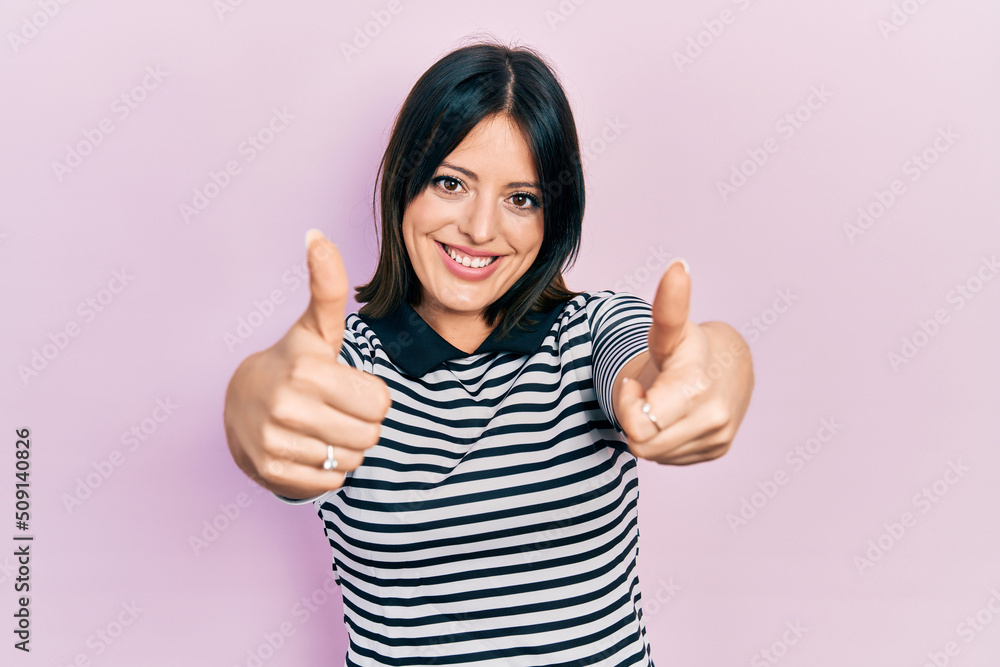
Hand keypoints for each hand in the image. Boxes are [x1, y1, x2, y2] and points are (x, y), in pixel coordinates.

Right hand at [222, 229, 390, 498]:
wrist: (241, 405)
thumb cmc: (294, 363)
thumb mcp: (315, 327)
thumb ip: (326, 285)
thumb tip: (317, 234)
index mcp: (306, 370)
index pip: (380, 404)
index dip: (371, 397)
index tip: (346, 386)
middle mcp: (287, 407)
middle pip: (370, 435)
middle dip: (361, 424)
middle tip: (335, 409)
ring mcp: (275, 442)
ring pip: (352, 460)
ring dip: (345, 448)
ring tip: (321, 426)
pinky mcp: (271, 472)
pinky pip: (331, 482)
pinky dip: (327, 470)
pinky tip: (307, 447)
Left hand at [615, 260, 753, 464]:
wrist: (730, 364)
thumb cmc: (688, 348)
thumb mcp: (672, 330)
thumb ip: (668, 307)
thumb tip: (678, 266)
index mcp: (695, 387)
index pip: (639, 426)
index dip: (626, 407)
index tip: (633, 386)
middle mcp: (712, 416)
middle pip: (643, 444)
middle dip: (635, 419)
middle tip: (646, 393)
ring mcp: (717, 435)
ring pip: (655, 453)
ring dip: (650, 431)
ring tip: (663, 402)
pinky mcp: (719, 449)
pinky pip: (670, 458)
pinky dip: (665, 441)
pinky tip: (676, 417)